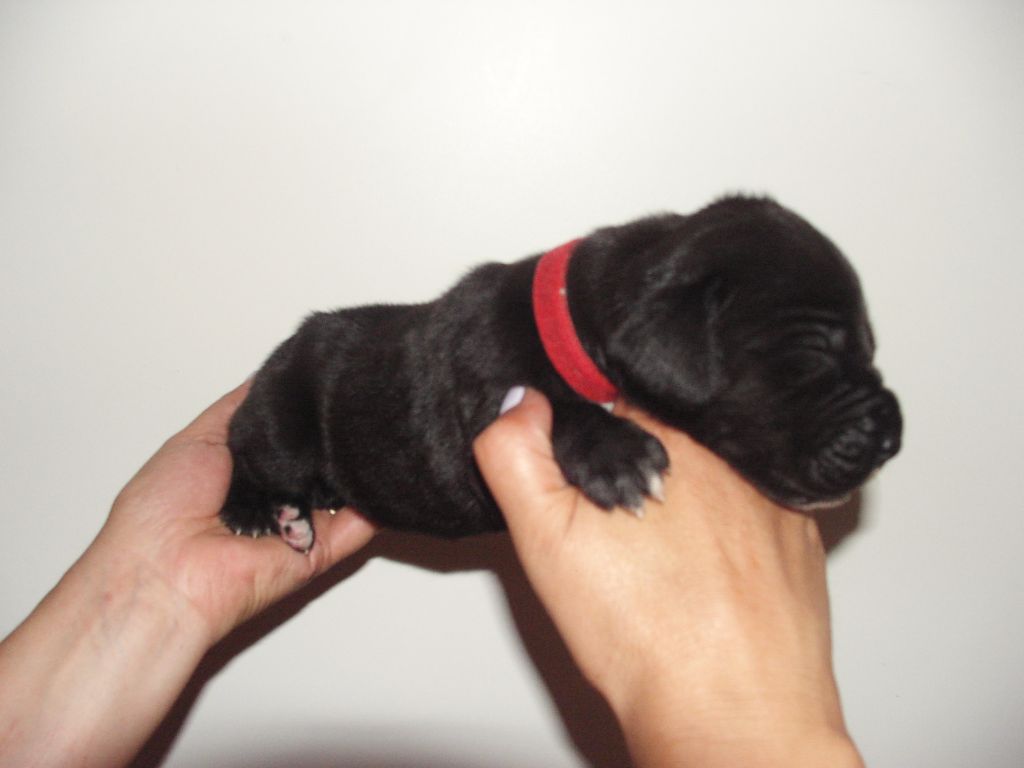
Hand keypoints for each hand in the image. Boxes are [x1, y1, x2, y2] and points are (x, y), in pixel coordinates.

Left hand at [94, 380, 376, 645]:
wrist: (162, 574)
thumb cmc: (160, 511)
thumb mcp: (198, 436)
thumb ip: (242, 406)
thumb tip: (275, 372)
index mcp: (244, 471)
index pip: (290, 435)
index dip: (307, 410)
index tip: (331, 380)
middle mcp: (274, 498)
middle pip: (319, 459)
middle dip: (332, 434)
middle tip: (351, 403)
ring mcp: (299, 526)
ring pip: (344, 489)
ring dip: (353, 464)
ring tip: (365, 429)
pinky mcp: (319, 552)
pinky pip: (360, 525)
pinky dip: (375, 501)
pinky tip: (382, 469)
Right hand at [474, 389, 862, 767]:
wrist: (731, 716)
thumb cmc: (645, 637)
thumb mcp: (547, 540)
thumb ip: (517, 457)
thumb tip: (522, 402)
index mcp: (666, 436)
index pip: (616, 396)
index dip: (592, 434)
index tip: (588, 480)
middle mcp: (728, 451)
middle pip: (668, 428)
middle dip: (641, 460)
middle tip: (624, 524)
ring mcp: (774, 489)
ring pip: (715, 463)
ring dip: (691, 487)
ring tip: (668, 552)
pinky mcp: (802, 528)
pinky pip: (758, 500)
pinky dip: (734, 519)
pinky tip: (710, 566)